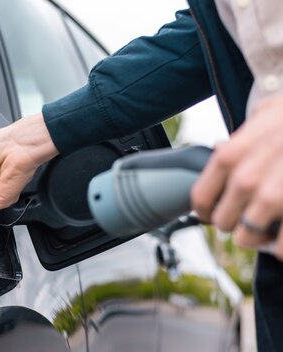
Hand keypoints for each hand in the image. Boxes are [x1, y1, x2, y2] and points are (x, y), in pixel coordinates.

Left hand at [191, 92, 282, 258]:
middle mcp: (247, 179)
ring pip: (248, 238)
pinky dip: (282, 248)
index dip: (206, 210)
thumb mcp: (267, 113)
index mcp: (232, 155)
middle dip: (236, 223)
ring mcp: (274, 198)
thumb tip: (222, 148)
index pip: (201, 197)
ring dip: (259, 237)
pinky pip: (280, 249)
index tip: (213, 213)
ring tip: (271, 226)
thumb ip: (242, 136)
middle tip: (252, 217)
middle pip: (223, 222)